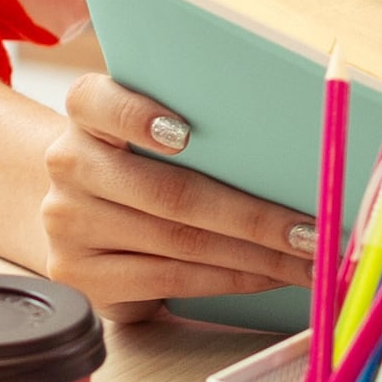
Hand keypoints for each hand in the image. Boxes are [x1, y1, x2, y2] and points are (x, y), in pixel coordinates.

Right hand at [34, 71, 319, 319]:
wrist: (79, 209)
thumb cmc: (140, 160)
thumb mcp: (149, 131)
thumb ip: (195, 126)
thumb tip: (294, 150)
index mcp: (84, 113)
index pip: (96, 102)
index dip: (137, 116)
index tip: (184, 134)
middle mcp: (69, 165)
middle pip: (170, 192)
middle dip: (254, 216)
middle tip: (311, 231)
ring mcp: (70, 225)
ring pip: (180, 243)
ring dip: (257, 256)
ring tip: (307, 259)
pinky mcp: (83, 275)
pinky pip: (172, 279)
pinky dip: (232, 279)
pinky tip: (270, 276)